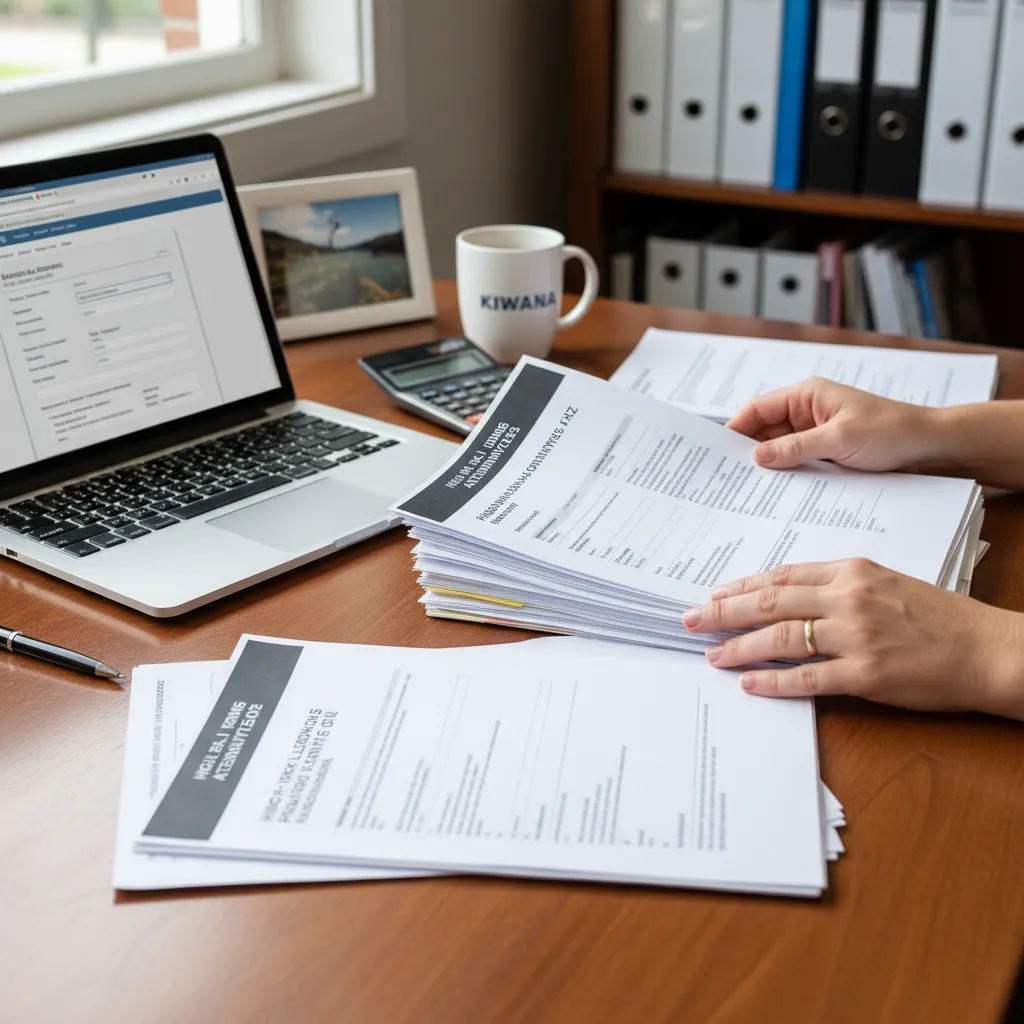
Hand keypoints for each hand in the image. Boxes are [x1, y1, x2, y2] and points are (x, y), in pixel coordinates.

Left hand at [683, 558, 1023, 719]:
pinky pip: (807, 678)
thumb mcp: (884, 583)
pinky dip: (774, 682)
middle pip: (769, 603)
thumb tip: (786, 597)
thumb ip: (836, 586)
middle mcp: (848, 598)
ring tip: (712, 654)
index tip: (712, 594)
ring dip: (739, 647)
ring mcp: (856, 636)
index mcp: (850, 571)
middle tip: (690, 620)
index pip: (780, 576)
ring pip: (781, 639)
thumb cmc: (938, 617)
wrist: (989, 649)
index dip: (741, 587)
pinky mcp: (867, 675)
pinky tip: (749, 684)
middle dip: (723, 611)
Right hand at [727, 377, 941, 472]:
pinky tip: (774, 491)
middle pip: (763, 431)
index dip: (735, 428)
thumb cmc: (890, 432)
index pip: (758, 409)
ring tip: (744, 487)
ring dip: (767, 466)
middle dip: (747, 451)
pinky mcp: (824, 452)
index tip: (716, 451)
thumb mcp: (839, 439)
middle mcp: (807, 411)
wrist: (929, 447)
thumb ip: (795, 448)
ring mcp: (815, 433)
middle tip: (726, 476)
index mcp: (807, 395)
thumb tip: (756, 456)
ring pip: (778, 449)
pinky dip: (785, 474)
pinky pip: (796, 462)